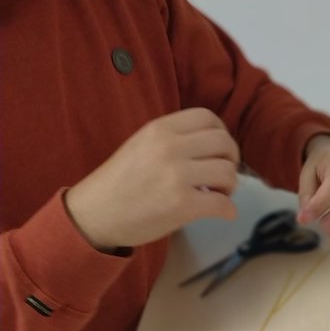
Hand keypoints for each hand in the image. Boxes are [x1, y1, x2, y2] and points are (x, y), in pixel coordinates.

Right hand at [64, 108, 239, 251]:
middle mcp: (170, 147)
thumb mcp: (142, 145)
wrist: (96, 213)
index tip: (218, 152)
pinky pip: (223, 204)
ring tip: (217, 194)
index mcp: (160, 129)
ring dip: (230, 186)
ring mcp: (176, 176)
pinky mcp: (182, 204)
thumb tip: (211, 149)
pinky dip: (228, 210)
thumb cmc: (120, 182)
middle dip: (232, 160)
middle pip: (224, 142)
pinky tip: (222, 213)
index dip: (222, 134)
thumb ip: (174, 141)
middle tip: (222, 176)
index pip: (208, 118)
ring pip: (228, 172)